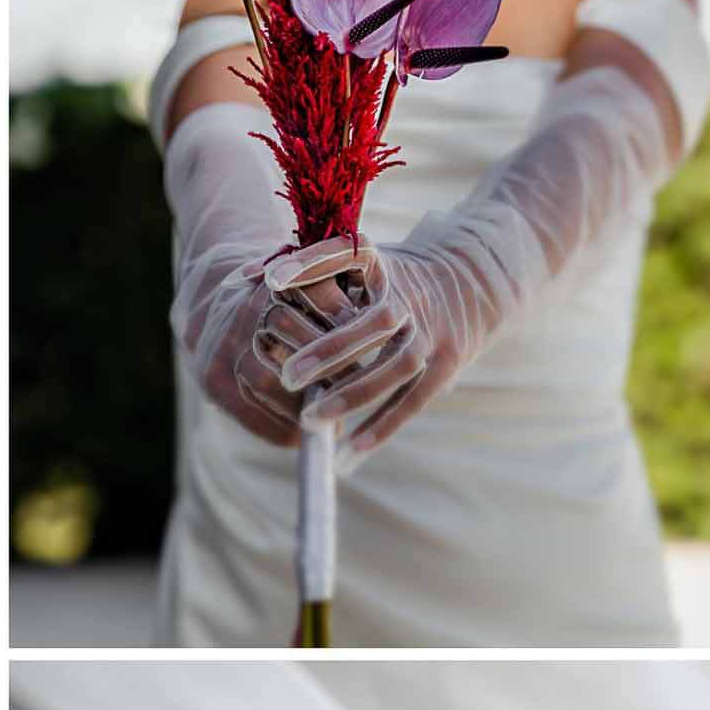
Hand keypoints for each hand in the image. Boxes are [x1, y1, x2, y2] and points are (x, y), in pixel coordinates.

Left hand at [262, 236, 456, 460]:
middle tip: (289, 376)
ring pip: (395, 366)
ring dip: (354, 393)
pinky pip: (412, 400)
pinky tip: (349, 454)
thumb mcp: (355, 264)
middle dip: (331, 349)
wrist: (470, 284)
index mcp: (380, 263)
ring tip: (312, 419)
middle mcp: (407, 297)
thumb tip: (240, 280)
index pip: (347, 256)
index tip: (273, 280)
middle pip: (373, 323)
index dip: (311, 265)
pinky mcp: (444, 365)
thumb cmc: (387, 277)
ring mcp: (429, 332)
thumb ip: (301, 271)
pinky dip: (381, 428)